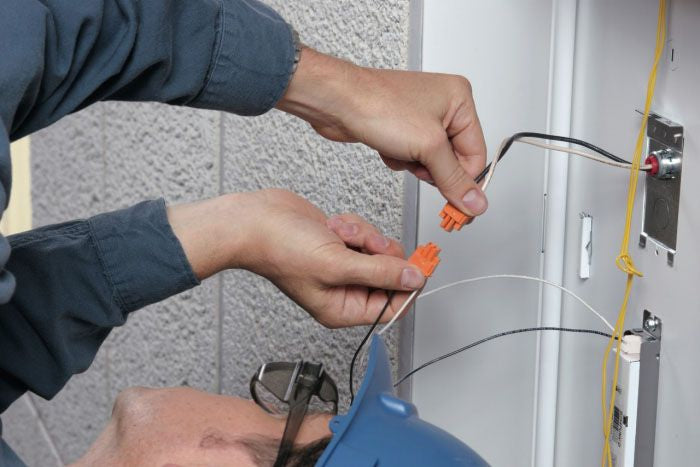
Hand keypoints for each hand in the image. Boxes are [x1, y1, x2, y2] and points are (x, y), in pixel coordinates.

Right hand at [167, 189, 423, 327]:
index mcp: (342, 309)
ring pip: (378, 250)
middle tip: (366, 245)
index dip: (408, 286)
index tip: (421, 264)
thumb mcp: (337, 265)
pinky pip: (364, 234)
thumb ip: (380, 273)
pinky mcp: (339, 243)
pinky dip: (353, 226)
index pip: (392, 307)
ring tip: (339, 234)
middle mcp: (344, 290)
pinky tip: (331, 226)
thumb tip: (414, 279)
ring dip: (363, 236)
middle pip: (389, 275)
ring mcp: (341, 265)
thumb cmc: (280, 249)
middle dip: (380, 253)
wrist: (255, 220)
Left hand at [277, 48, 487, 217]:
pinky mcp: (402, 127)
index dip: (466, 182)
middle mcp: (444, 105)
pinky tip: (388, 148)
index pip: (476, 154)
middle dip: (433, 169)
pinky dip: (400, 159)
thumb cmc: (377, 105)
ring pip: (431, 161)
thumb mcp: (427, 147)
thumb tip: (475, 202)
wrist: (336, 103)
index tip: (460, 209)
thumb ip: (454, 178)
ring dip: (414, 165)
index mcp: (460, 100)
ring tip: (400, 150)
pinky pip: (412, 156)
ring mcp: (421, 116)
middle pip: (454, 159)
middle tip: (419, 168)